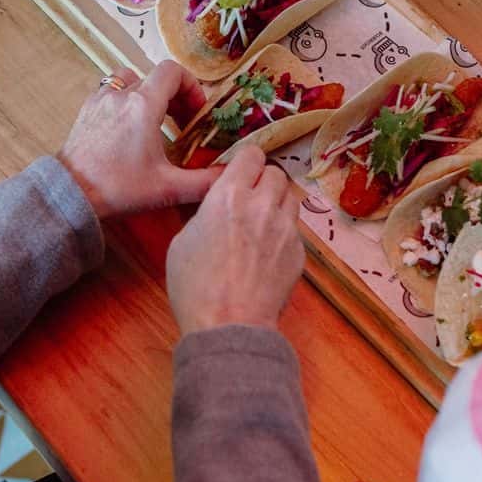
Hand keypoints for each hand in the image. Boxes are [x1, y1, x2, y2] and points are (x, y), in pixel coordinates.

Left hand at [58, 62, 223, 218]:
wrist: (70, 194)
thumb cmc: (117, 188)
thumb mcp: (167, 188)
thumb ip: (204, 181)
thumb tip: (230, 175)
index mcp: (143, 105)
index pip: (173, 71)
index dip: (191, 86)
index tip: (196, 111)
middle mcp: (121, 94)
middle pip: (155, 77)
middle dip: (174, 95)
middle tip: (182, 122)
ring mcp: (100, 99)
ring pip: (132, 80)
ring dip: (148, 93)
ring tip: (155, 120)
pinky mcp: (86, 110)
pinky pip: (111, 91)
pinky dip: (126, 101)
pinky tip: (128, 128)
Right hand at [166, 144, 304, 334]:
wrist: (229, 326)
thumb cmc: (196, 286)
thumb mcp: (182, 241)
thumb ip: (205, 213)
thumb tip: (216, 206)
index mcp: (229, 195)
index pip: (251, 155)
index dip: (245, 163)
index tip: (240, 172)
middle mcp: (263, 205)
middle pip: (276, 173)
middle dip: (263, 181)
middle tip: (250, 198)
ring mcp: (286, 229)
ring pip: (290, 197)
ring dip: (277, 203)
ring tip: (261, 223)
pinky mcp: (299, 252)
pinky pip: (294, 230)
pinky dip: (283, 234)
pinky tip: (267, 255)